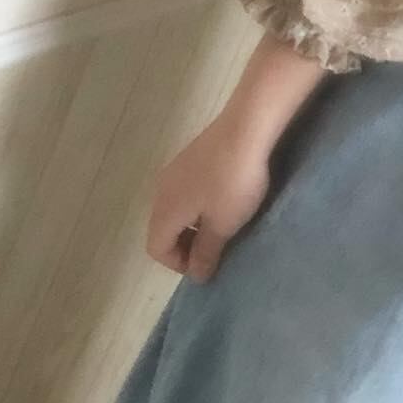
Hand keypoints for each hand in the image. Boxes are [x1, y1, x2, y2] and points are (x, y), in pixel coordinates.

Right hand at [146, 116, 273, 282]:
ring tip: (223, 226)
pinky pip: (185, 193)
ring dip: (193, 226)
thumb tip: (196, 274)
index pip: (156, 249)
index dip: (179, 264)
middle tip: (216, 250)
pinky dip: (198, 206)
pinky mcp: (189, 158)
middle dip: (185, 246)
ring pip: (174, 210)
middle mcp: (160, 190)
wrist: (246, 129)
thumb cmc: (234, 183)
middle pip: (162, 230)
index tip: (208, 264)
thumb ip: (206, 252)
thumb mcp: (223, 225)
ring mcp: (173, 171)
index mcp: (164, 210)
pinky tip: (224, 200)